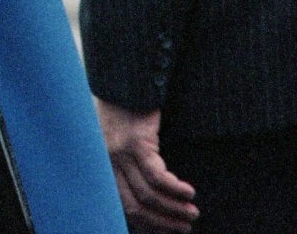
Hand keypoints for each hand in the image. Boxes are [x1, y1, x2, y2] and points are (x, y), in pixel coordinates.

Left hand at [96, 98, 198, 232]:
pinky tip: (188, 191)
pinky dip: (174, 188)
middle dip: (162, 222)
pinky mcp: (137, 141)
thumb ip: (128, 166)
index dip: (146, 225)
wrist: (123, 79)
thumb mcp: (119, 140)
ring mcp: (122, 153)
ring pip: (148, 194)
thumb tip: (150, 197)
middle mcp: (109, 163)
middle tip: (184, 229)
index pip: (123, 208)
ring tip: (192, 213)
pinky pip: (157, 175)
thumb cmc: (124, 109)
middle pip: (135, 206)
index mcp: (104, 167)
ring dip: (173, 209)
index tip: (165, 232)